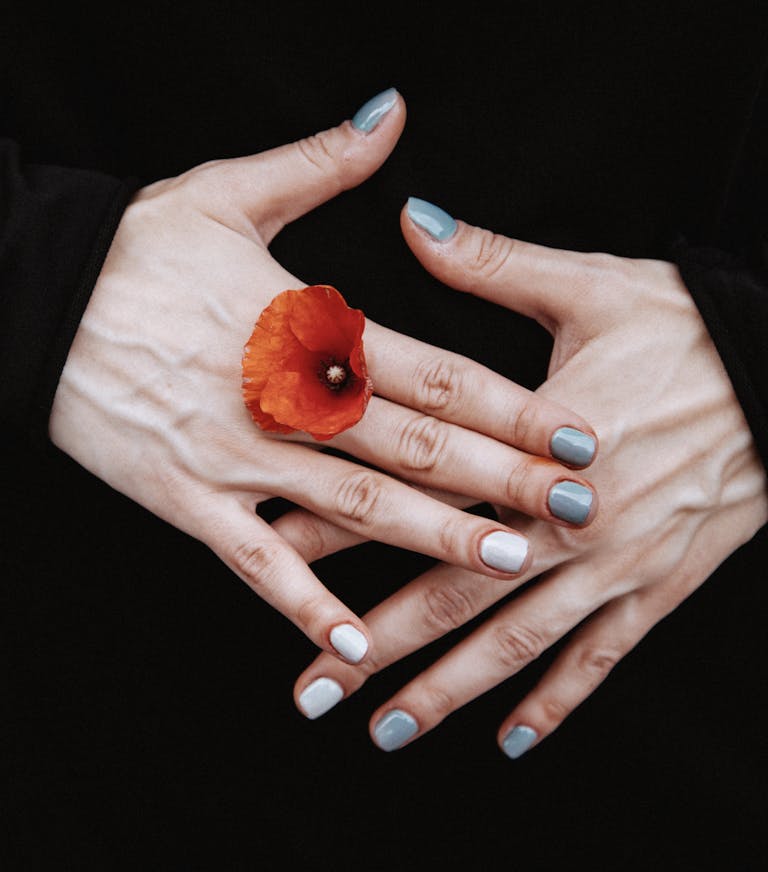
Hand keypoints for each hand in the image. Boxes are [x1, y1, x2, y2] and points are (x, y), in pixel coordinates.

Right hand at [49, 96, 596, 665]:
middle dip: (502, 481)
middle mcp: (286, 398)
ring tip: (503, 565)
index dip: (511, 407)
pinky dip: (302, 602)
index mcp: (306, 325)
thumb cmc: (135, 250)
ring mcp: (236, 455)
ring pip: (353, 507)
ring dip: (431, 538)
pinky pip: (254, 561)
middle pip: (415, 445)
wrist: (32, 298)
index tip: (575, 438)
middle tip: (576, 513)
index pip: (433, 372)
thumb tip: (392, 113)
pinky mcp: (186, 499)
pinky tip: (352, 643)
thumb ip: (323, 163)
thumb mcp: (227, 191)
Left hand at [286, 201, 767, 750]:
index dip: (340, 529)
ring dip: (446, 692)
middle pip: (451, 594)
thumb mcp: (589, 288)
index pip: (414, 496)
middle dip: (373, 645)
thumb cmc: (690, 330)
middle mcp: (565, 523)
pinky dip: (557, 703)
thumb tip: (412, 218)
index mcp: (532, 449)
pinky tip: (513, 739)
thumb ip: (490, 264)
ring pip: (513, 644)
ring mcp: (614, 565)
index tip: (274, 559)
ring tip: (385, 730)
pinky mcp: (659, 586)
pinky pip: (601, 658)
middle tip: (310, 687)